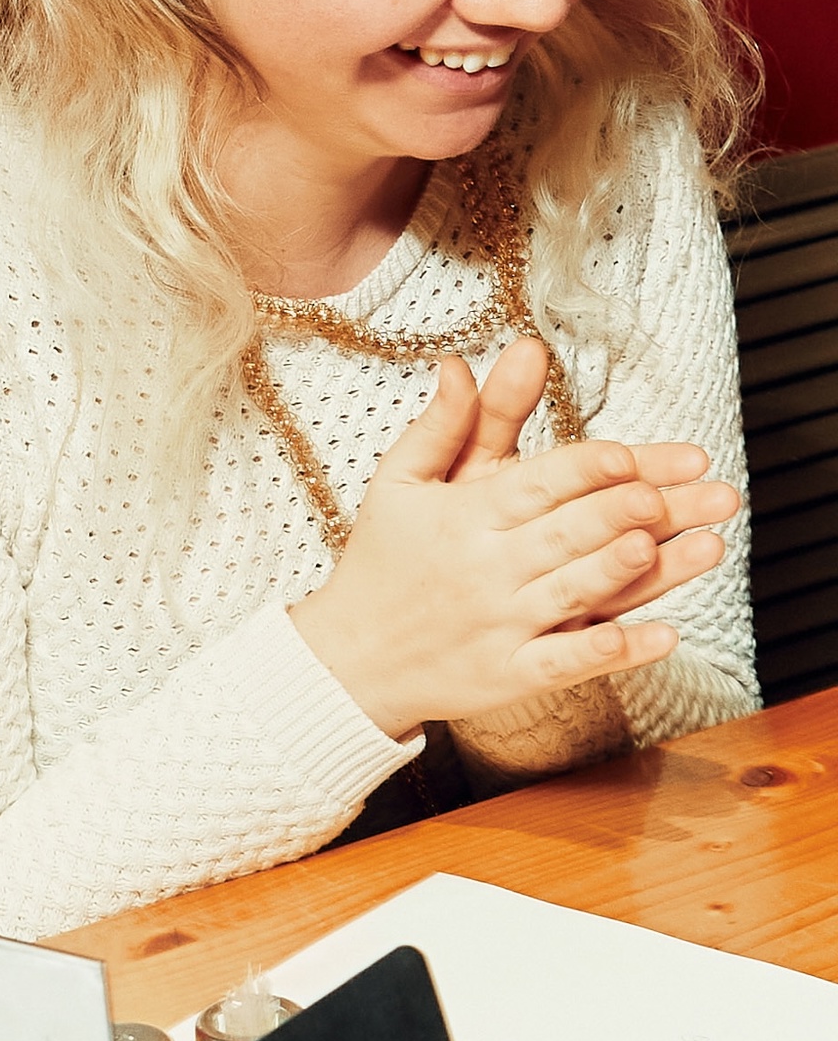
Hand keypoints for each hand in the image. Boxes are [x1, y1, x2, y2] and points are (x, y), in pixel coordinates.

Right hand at [289, 339, 738, 740]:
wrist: (349, 656)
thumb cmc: (383, 558)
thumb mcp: (399, 481)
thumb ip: (444, 424)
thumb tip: (460, 364)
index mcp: (464, 515)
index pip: (534, 483)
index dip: (584, 468)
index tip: (630, 456)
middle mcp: (485, 568)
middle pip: (567, 533)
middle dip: (628, 510)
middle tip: (686, 493)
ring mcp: (499, 625)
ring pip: (576, 593)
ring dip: (633, 570)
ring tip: (690, 546)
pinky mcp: (509, 676)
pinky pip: (567, 664)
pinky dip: (615, 652)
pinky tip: (664, 636)